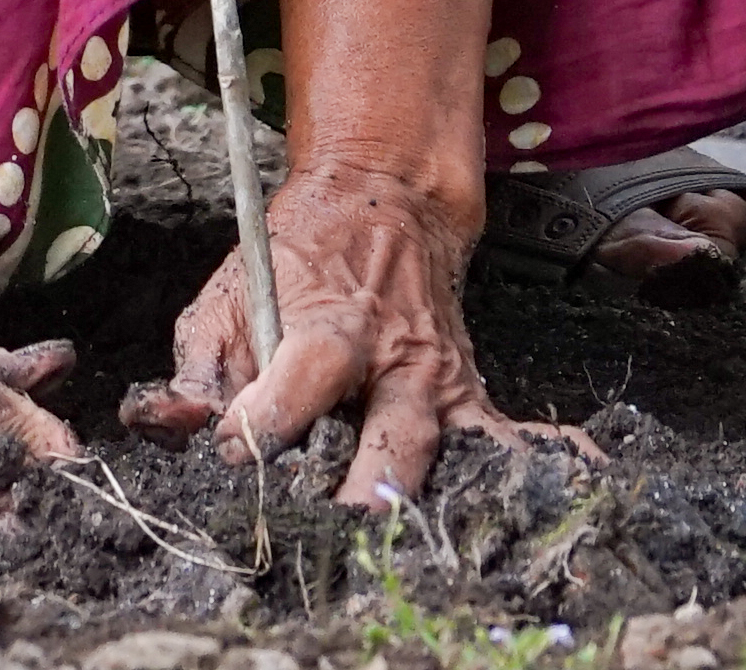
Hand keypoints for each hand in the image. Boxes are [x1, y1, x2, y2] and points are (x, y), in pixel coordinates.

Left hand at [120, 159, 603, 506]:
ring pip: (449, 448)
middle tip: (342, 532)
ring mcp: (440, 378)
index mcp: (326, 329)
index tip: (231, 458)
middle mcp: (393, 360)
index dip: (254, 436)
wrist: (386, 199)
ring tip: (412, 545)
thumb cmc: (296, 256)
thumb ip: (196, 365)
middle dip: (369, 492)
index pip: (289, 399)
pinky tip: (571, 485)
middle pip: (391, 438)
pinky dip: (534, 464)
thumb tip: (174, 425)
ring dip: (431, 497)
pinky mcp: (468, 391)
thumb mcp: (227, 292)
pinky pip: (508, 438)